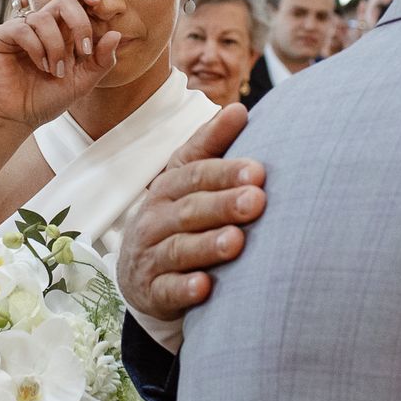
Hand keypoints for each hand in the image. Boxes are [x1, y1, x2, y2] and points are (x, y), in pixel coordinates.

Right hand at [0, 0, 123, 131]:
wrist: (19, 118)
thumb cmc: (47, 99)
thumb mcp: (83, 82)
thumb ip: (101, 60)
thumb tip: (116, 34)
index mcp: (62, 30)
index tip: (98, 2)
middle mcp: (42, 25)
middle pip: (63, 0)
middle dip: (79, 23)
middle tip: (83, 50)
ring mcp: (19, 28)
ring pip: (43, 18)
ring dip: (55, 47)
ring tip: (55, 70)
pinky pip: (22, 29)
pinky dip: (36, 48)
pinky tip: (40, 65)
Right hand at [118, 106, 265, 322]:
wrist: (140, 274)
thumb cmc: (178, 217)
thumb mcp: (187, 179)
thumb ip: (211, 145)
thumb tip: (239, 109)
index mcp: (168, 187)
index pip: (195, 174)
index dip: (226, 171)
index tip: (259, 170)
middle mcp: (155, 218)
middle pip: (190, 209)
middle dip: (224, 204)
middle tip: (257, 201)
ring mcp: (151, 256)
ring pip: (178, 248)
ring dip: (207, 245)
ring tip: (236, 241)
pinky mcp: (152, 291)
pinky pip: (167, 290)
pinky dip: (184, 289)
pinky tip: (205, 287)